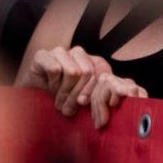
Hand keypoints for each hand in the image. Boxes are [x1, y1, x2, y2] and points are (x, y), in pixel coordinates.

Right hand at [28, 45, 145, 129]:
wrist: (31, 106)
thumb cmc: (62, 105)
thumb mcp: (85, 103)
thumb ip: (105, 97)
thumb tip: (131, 91)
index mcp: (91, 62)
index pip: (102, 71)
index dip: (94, 92)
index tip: (85, 106)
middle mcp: (77, 54)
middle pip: (87, 72)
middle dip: (77, 96)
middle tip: (68, 109)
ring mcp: (59, 52)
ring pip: (72, 71)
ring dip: (64, 92)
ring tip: (58, 102)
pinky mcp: (42, 55)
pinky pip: (54, 68)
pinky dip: (52, 84)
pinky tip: (48, 88)